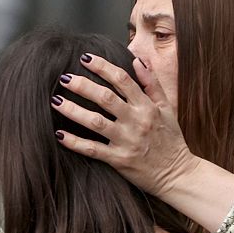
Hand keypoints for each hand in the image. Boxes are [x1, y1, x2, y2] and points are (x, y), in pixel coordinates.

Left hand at [53, 54, 200, 197]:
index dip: (103, 67)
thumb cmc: (171, 139)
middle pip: (106, 98)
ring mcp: (126, 141)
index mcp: (147, 107)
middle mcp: (136, 122)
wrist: (178, 174)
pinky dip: (75, 142)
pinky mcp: (119, 160)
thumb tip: (137, 61)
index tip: (85, 59)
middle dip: (83, 86)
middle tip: (64, 78)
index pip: (123, 80)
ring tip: (55, 101)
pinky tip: (59, 134)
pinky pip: (93, 150)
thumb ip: (152, 84)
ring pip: (96, 122)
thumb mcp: (167, 108)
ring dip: (73, 111)